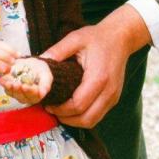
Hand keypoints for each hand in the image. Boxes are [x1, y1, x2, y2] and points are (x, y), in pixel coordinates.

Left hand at [0, 58, 52, 104]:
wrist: (34, 67)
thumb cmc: (41, 71)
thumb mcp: (46, 76)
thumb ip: (45, 85)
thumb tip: (42, 93)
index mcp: (37, 95)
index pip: (33, 95)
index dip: (29, 91)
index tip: (25, 86)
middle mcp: (27, 97)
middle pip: (22, 96)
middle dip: (18, 90)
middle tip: (15, 84)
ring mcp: (18, 95)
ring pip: (14, 94)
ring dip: (10, 88)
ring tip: (8, 82)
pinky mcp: (11, 90)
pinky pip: (7, 90)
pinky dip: (5, 85)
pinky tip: (2, 80)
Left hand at [41, 4, 149, 127]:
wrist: (121, 38)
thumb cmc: (98, 37)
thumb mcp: (75, 39)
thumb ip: (56, 51)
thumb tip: (37, 64)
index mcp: (99, 77)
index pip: (78, 105)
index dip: (60, 110)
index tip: (48, 104)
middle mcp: (109, 90)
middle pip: (86, 119)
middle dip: (66, 119)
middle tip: (52, 109)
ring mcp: (113, 96)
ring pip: (93, 121)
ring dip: (75, 121)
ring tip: (61, 110)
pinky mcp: (114, 98)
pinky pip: (98, 115)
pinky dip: (84, 116)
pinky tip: (72, 107)